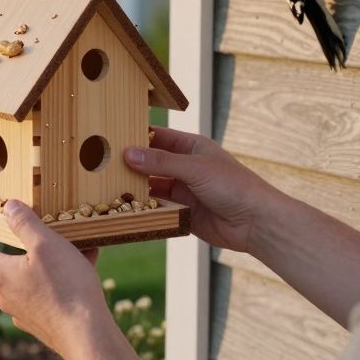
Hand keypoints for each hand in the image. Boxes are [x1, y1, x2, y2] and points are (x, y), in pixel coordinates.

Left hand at [0, 200, 107, 357]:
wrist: (88, 338)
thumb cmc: (65, 287)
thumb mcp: (45, 244)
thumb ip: (25, 223)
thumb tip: (9, 207)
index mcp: (1, 274)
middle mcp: (6, 296)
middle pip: (4, 264)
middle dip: (17, 246)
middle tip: (23, 231)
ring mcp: (24, 312)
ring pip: (31, 277)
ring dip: (46, 261)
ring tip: (71, 247)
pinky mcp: (43, 323)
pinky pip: (48, 292)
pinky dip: (60, 278)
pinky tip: (85, 266)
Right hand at [123, 126, 281, 253]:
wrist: (256, 222)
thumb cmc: (232, 185)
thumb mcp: (194, 168)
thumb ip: (161, 161)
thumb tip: (128, 153)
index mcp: (191, 147)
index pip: (158, 137)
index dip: (137, 137)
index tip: (111, 138)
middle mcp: (185, 167)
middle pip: (151, 163)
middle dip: (132, 165)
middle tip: (103, 166)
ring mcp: (184, 191)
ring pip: (152, 187)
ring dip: (136, 188)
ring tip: (109, 187)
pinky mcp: (183, 213)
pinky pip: (159, 209)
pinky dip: (145, 208)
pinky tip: (127, 209)